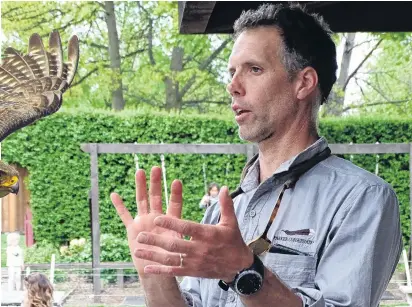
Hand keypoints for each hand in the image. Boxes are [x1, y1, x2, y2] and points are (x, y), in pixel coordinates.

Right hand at [111, 166, 182, 276]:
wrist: (159, 270)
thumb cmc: (175, 258)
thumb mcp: (186, 245)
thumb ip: (191, 234)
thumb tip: (208, 229)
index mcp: (171, 221)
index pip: (174, 204)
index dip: (175, 194)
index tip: (177, 182)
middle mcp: (157, 218)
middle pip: (156, 197)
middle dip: (156, 183)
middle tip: (156, 168)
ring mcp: (144, 221)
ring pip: (142, 200)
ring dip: (141, 187)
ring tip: (140, 171)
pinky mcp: (132, 229)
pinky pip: (125, 215)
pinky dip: (119, 206)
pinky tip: (114, 194)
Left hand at [135, 186, 253, 281]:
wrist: (239, 268)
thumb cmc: (233, 241)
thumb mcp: (231, 222)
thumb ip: (226, 205)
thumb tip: (224, 187)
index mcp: (208, 234)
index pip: (187, 228)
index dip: (171, 224)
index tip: (157, 219)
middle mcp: (199, 249)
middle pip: (175, 245)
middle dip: (156, 241)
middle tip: (139, 235)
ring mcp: (195, 262)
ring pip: (171, 259)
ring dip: (153, 255)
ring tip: (137, 250)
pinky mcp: (192, 272)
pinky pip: (174, 271)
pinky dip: (160, 270)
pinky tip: (147, 268)